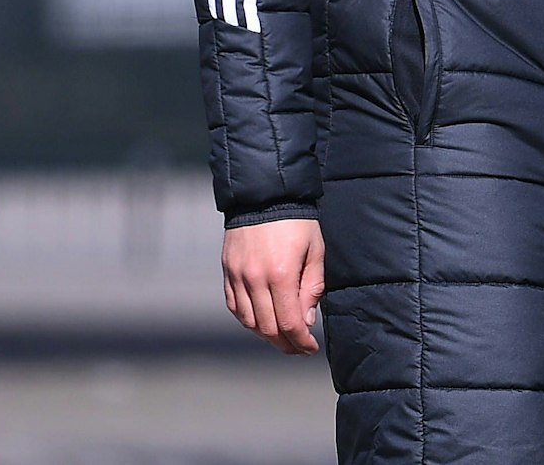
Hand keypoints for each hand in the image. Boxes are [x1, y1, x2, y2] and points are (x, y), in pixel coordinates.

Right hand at [221, 217, 324, 354]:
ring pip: (249, 321)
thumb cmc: (298, 222)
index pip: (289, 323)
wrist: (265, 196)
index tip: (310, 348)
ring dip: (266, 334)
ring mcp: (238, 277)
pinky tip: (261, 320)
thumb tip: (307, 321)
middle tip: (299, 347)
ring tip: (282, 336)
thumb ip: (312, 287)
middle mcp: (255, 280)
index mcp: (281, 275)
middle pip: (267, 328)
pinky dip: (248, 319)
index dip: (301, 342)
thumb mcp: (315, 251)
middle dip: (285, 343)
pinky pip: (235, 306)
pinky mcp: (227, 272)